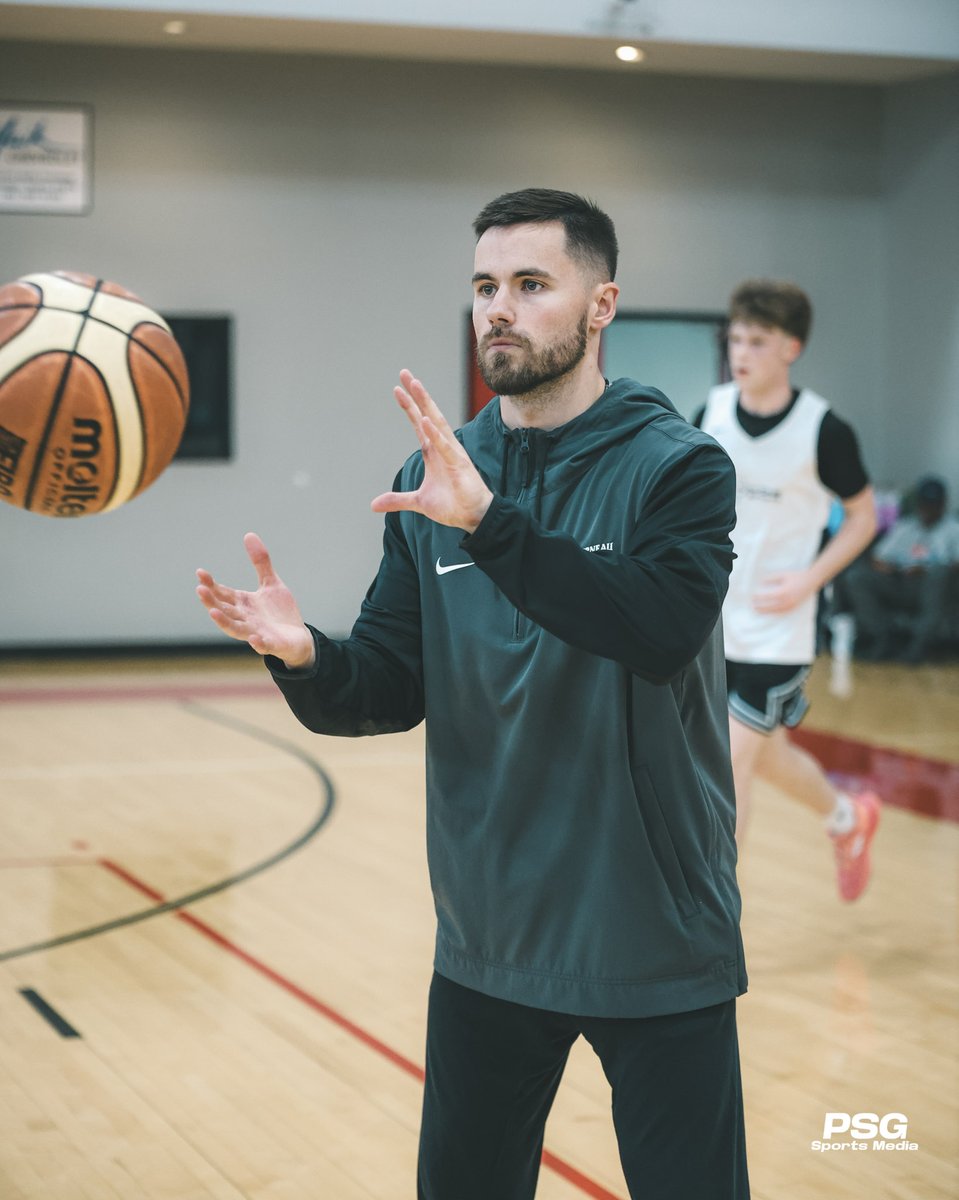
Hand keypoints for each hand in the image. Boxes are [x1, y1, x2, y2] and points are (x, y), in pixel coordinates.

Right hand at [196, 532, 314, 667]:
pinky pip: (263, 645)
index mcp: (243, 604)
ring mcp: (256, 632)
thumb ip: (260, 562)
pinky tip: (254, 638)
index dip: (211, 584)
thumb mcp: (271, 583)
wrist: (297, 637)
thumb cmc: (280, 612)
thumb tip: (249, 534)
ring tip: (213, 612)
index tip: (200, 572)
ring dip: (224, 622)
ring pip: (236, 629)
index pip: (223, 593)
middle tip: (200, 590)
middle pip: (224, 610)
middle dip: (212, 601)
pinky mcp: (272, 644)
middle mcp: (245, 618)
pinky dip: (257, 643)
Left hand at [370, 370, 492, 532]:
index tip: (396, 389)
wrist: (473, 517)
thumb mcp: (418, 502)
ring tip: (416, 385)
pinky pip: (446, 447)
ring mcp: (452, 454)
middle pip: (427, 414)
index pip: (418, 423)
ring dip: (426, 404)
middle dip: (416, 394)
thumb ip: (397, 500)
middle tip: (405, 373)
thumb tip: (374, 505)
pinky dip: (435, 434)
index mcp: (433, 451)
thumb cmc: (452, 505)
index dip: (408, 406)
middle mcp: (443, 447)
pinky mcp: (460, 465)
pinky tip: (425, 420)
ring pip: (438, 423)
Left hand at [752, 570, 814, 613]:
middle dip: (760, 608)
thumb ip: (771, 579)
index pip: (767, 597)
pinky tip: (769, 612)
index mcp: (783, 592)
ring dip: (766, 612)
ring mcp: (791, 605)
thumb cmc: (797, 576)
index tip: (752, 597)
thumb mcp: (783, 575)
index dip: (758, 598)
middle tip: (753, 607)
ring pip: (776, 612)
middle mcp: (787, 600)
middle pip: (770, 607)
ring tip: (758, 611)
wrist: (812, 581)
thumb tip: (761, 583)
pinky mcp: (794, 607)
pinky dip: (775, 613)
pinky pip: (782, 613)